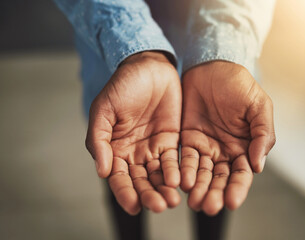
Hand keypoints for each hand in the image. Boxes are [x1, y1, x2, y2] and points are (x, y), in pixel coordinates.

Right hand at [85, 52, 181, 214]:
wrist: (149, 67)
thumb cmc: (122, 86)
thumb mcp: (104, 110)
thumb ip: (99, 140)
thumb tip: (102, 172)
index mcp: (114, 149)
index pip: (118, 177)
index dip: (125, 193)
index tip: (134, 206)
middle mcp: (133, 153)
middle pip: (140, 181)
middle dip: (149, 195)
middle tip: (159, 206)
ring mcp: (153, 148)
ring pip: (158, 175)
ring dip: (164, 189)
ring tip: (171, 201)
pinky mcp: (171, 140)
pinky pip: (174, 160)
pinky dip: (176, 171)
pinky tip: (180, 181)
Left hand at [180, 61, 275, 215]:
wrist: (211, 66)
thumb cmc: (239, 84)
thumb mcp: (258, 106)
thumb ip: (262, 134)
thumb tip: (258, 166)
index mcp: (245, 146)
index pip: (242, 174)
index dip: (238, 188)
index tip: (231, 202)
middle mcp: (224, 151)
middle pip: (220, 178)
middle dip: (215, 193)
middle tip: (209, 207)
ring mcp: (205, 147)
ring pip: (201, 173)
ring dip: (198, 188)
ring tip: (194, 202)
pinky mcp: (186, 140)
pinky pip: (185, 159)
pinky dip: (183, 171)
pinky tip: (182, 182)